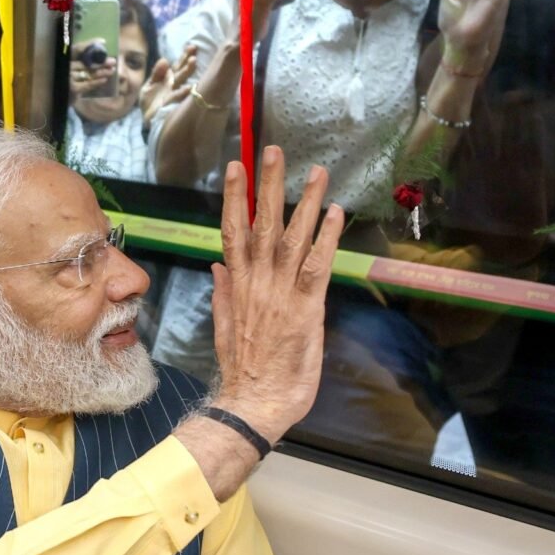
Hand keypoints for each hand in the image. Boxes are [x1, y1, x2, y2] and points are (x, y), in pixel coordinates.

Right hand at [70, 39, 115, 99]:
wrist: (62, 97)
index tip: (102, 42)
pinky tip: (105, 79)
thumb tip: (101, 49)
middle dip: (101, 62)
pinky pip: (88, 84)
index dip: (90, 44)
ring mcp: (68, 78)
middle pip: (86, 62)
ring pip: (89, 73)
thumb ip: (83, 59)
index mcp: (66, 58)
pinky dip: (97, 82)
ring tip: (112, 70)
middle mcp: (66, 66)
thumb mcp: (74, 67)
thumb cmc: (71, 79)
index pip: (78, 48)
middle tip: (113, 61)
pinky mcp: (73, 89)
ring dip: (102, 72)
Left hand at [139, 45, 197, 124]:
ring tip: (194, 62)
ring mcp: (173, 93)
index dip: (184, 56)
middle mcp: (174, 85)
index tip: (192, 47)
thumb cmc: (150, 102)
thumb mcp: (149, 86)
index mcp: (169, 79)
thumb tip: (164, 59)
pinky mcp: (170, 103)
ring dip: (188, 72)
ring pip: (182, 81)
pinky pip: (176, 96)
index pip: (178, 65)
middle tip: (195, 53)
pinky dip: (182, 91)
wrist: (148, 120)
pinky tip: (189, 87)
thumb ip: (156, 73)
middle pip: (182, 71)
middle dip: (188, 62)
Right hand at [210, 146, 344, 442]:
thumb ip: (223, 293)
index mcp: (237, 284)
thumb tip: (217, 266)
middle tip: (273, 150)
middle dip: (268, 185)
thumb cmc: (244, 369)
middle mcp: (258, 281)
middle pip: (262, 224)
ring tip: (316, 171)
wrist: (255, 403)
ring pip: (293, 237)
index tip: (236, 167)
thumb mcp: (223, 326)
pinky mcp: (307, 308)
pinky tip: (337, 213)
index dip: (235, 198)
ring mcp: (282, 293)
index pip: (233, 231)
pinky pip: (319, 266)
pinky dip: (328, 238)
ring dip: (305, 201)